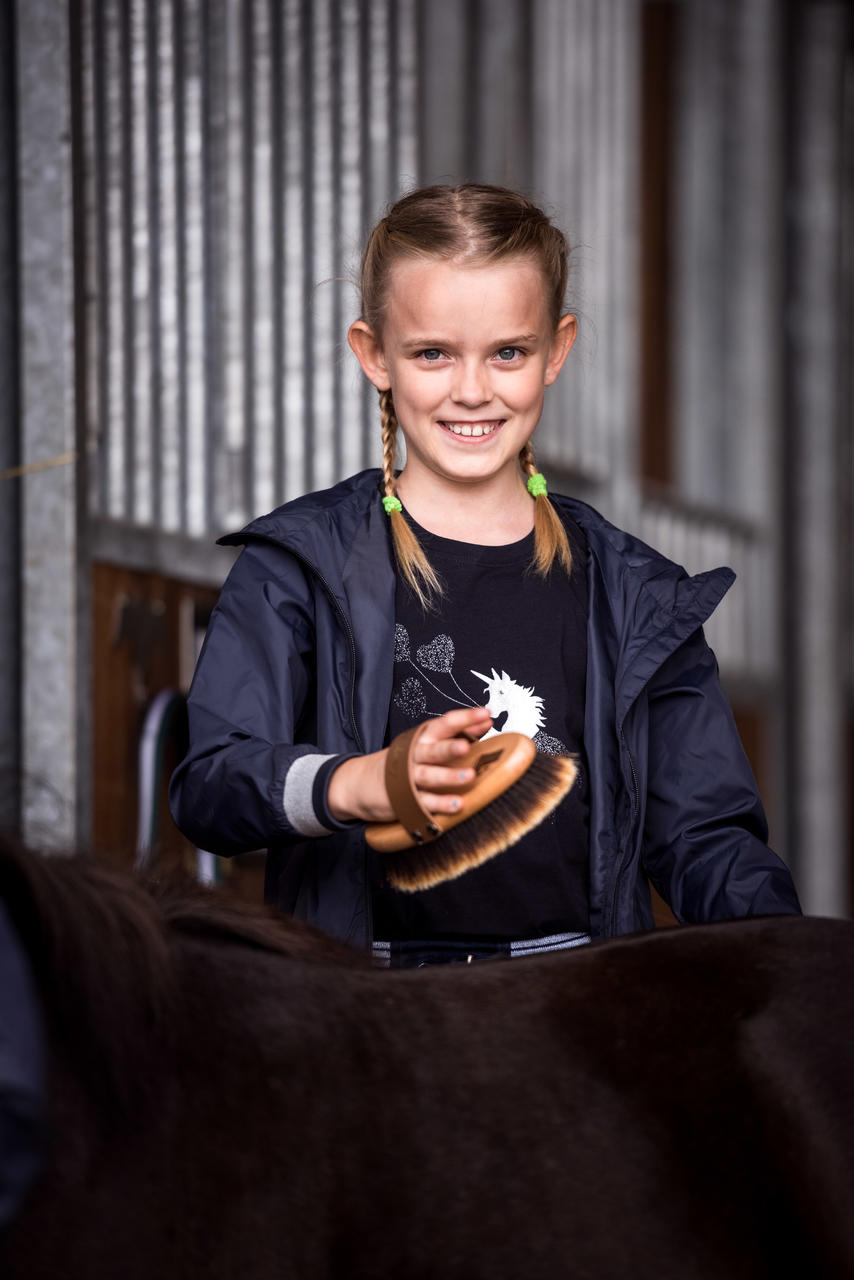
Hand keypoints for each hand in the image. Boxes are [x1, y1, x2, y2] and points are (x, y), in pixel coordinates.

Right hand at [326, 706, 492, 823]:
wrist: (358, 784)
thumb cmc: (400, 761)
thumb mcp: (422, 744)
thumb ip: (454, 734)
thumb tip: (485, 722)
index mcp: (420, 738)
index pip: (443, 724)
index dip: (464, 719)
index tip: (485, 715)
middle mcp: (414, 756)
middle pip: (433, 750)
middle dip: (449, 748)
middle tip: (465, 746)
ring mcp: (408, 779)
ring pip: (429, 777)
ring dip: (449, 777)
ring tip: (469, 776)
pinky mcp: (404, 801)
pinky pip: (425, 803)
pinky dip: (440, 804)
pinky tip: (457, 804)